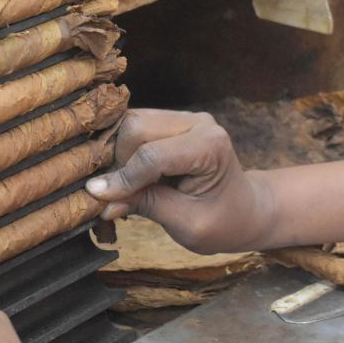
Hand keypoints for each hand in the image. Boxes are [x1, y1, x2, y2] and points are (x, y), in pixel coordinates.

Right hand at [86, 109, 273, 253]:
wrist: (245, 211)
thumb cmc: (223, 222)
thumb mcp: (187, 224)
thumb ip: (146, 206)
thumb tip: (99, 201)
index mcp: (210, 146)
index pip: (152, 155)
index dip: (122, 178)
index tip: (97, 199)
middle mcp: (197, 123)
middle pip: (135, 128)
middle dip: (118, 162)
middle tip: (115, 195)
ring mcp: (184, 118)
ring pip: (129, 123)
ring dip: (118, 155)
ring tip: (122, 188)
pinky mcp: (171, 122)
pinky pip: (135, 127)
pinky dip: (124, 152)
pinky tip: (130, 177)